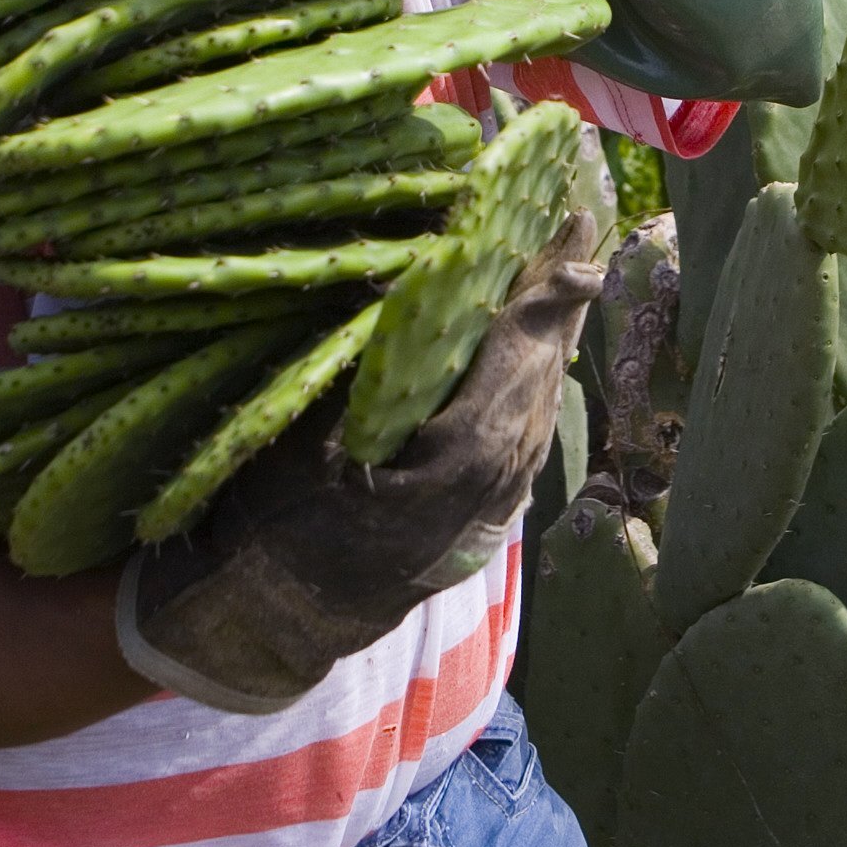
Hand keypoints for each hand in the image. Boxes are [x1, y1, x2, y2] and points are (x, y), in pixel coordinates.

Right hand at [117, 214, 603, 711]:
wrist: (270, 622)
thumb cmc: (278, 519)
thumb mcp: (312, 426)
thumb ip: (373, 355)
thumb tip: (409, 273)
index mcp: (467, 451)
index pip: (518, 344)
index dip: (538, 280)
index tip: (563, 224)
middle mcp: (502, 476)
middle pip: (543, 365)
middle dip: (556, 296)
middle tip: (576, 228)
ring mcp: (501, 501)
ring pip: (543, 398)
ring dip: (550, 334)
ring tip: (562, 272)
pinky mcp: (487, 514)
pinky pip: (529, 429)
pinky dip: (535, 379)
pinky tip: (535, 352)